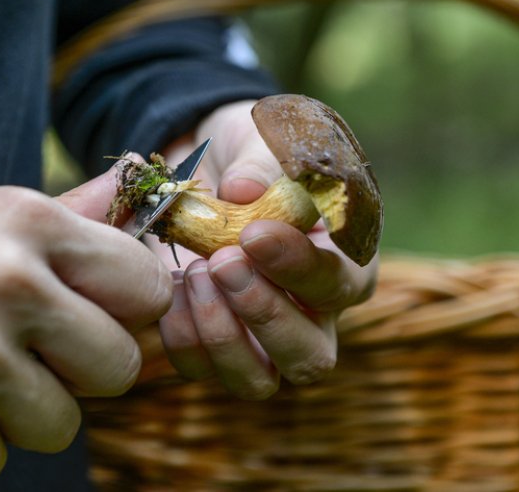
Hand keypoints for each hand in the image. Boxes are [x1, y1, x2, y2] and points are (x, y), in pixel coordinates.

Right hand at [0, 166, 171, 485]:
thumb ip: (74, 214)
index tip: (87, 312)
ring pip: (60, 424)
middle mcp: (6, 280)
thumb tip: (146, 175)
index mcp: (30, 221)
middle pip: (119, 368)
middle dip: (74, 371)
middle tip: (16, 349)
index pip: (149, 290)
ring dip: (15, 412)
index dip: (124, 312)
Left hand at [148, 100, 378, 398]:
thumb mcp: (265, 139)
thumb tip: (245, 188)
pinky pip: (200, 369)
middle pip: (310, 357)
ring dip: (221, 334)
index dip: (298, 266)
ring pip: (257, 381)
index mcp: (345, 262)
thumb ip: (263, 161)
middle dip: (264, 314)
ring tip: (197, 271)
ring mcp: (262, 340)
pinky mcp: (213, 346)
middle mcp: (312, 315)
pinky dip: (181, 335)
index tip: (253, 233)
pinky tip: (173, 285)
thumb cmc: (253, 154)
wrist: (206, 168)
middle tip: (224, 261)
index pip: (339, 283)